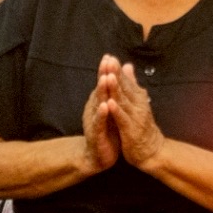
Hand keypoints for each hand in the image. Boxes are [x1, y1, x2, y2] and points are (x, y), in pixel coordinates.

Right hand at [78, 55, 120, 176]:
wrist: (98, 156)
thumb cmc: (107, 131)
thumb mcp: (112, 110)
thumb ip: (114, 94)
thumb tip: (118, 77)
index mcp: (99, 103)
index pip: (103, 85)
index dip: (106, 70)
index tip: (110, 56)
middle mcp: (94, 109)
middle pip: (99, 90)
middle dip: (103, 75)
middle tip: (106, 61)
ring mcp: (94, 121)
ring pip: (97, 104)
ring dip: (101, 92)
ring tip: (105, 79)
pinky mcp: (96, 134)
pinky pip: (98, 123)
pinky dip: (101, 115)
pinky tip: (105, 107)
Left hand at [104, 61, 165, 171]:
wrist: (152, 150)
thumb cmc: (143, 126)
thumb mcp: (138, 102)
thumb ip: (131, 84)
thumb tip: (127, 66)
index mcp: (138, 97)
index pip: (126, 81)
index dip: (117, 70)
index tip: (109, 57)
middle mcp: (138, 105)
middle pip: (125, 87)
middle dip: (116, 74)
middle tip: (109, 62)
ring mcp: (135, 117)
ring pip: (123, 101)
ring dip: (115, 89)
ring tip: (108, 77)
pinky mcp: (131, 130)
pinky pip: (123, 118)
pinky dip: (116, 110)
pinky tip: (109, 102)